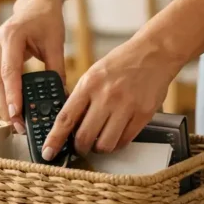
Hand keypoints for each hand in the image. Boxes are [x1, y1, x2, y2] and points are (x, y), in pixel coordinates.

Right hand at [0, 0, 66, 132]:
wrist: (34, 5)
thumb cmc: (46, 21)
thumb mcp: (56, 44)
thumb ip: (57, 70)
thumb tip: (61, 97)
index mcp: (11, 36)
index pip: (9, 71)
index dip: (12, 95)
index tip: (16, 113)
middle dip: (6, 107)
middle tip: (18, 126)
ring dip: (1, 104)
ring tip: (15, 122)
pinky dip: (0, 95)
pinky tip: (10, 108)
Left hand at [40, 35, 182, 159]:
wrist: (154, 52)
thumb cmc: (122, 62)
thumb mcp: (94, 73)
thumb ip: (81, 96)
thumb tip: (68, 123)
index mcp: (89, 84)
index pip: (66, 118)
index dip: (55, 139)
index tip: (48, 151)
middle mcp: (106, 96)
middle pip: (84, 136)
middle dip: (79, 147)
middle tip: (80, 146)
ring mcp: (126, 106)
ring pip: (105, 144)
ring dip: (99, 148)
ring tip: (99, 141)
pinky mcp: (143, 114)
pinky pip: (125, 141)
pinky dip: (117, 144)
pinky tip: (115, 136)